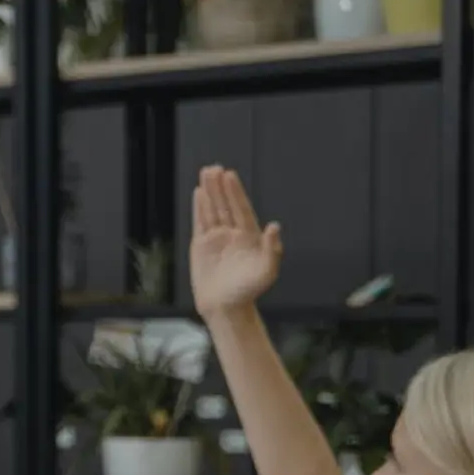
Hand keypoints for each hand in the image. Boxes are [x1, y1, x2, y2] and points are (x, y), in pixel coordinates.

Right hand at [190, 166, 280, 315]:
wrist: (226, 306)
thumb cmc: (249, 290)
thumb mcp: (267, 271)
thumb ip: (272, 249)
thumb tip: (274, 226)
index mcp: (250, 236)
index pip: (241, 208)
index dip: (235, 192)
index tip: (230, 175)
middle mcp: (233, 233)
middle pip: (226, 205)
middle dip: (221, 187)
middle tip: (215, 168)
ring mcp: (216, 238)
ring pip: (212, 210)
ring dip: (210, 192)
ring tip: (206, 172)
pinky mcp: (201, 245)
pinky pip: (200, 222)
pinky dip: (199, 207)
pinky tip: (198, 193)